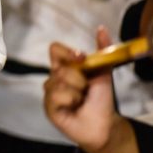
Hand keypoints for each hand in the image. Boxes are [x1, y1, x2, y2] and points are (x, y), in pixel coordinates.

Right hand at [43, 26, 120, 152]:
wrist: (104, 124)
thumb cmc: (101, 99)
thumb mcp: (103, 72)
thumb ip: (103, 50)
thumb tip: (101, 28)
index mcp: (65, 67)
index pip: (55, 50)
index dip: (67, 52)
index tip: (81, 58)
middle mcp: (54, 77)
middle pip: (60, 67)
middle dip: (79, 78)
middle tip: (86, 89)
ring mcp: (50, 92)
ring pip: (58, 81)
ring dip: (76, 91)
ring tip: (80, 101)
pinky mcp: (48, 106)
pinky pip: (56, 95)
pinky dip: (69, 101)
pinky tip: (73, 108)